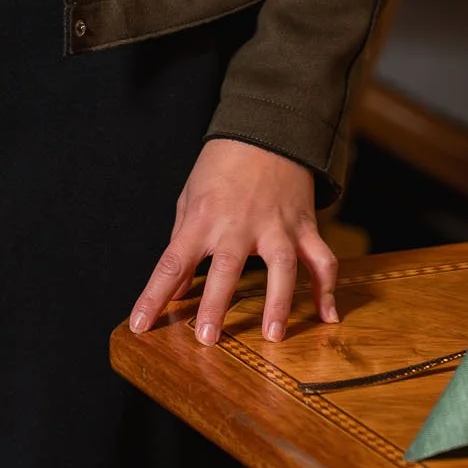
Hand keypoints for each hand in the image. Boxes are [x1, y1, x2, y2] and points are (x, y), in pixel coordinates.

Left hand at [129, 139, 337, 346]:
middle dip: (216, 304)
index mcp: (203, 217)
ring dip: (278, 302)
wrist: (265, 128)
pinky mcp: (303, 226)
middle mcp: (239, 223)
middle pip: (226, 266)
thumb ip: (182, 243)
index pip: (172, 262)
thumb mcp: (190, 197)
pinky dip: (328, 289)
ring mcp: (275, 225)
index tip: (139, 325)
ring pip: (281, 266)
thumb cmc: (220, 166)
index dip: (154, 295)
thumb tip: (176, 290)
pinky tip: (328, 317)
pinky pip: (321, 259)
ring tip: (273, 335)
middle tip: (207, 338)